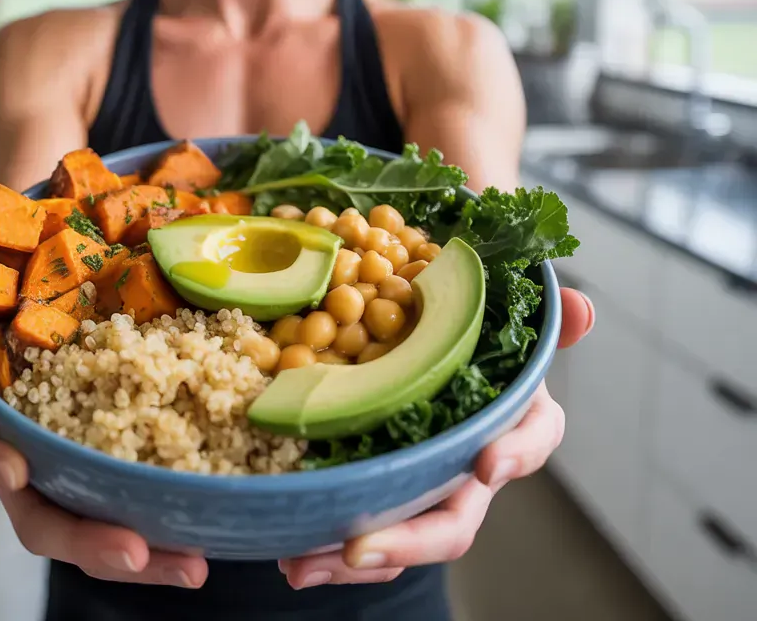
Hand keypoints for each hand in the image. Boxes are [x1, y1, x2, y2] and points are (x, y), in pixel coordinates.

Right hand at [0, 282, 207, 588]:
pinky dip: (165, 535)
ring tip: (186, 565)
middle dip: (82, 539)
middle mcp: (23, 455)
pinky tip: (203, 549)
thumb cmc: (19, 319)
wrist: (58, 316)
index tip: (12, 471)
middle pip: (39, 513)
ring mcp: (69, 472)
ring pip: (91, 527)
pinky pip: (133, 511)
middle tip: (129, 550)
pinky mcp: (112, 473)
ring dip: (137, 555)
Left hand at [279, 286, 594, 588]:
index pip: (534, 439)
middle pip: (454, 519)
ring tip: (301, 562)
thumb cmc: (478, 339)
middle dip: (408, 540)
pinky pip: (363, 526)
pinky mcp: (384, 487)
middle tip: (359, 548)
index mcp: (511, 417)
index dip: (517, 452)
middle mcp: (471, 462)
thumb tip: (583, 309)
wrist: (441, 349)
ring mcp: (427, 483)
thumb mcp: (506, 321)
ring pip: (401, 536)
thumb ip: (544, 318)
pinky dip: (327, 542)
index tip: (489, 462)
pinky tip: (289, 553)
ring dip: (350, 558)